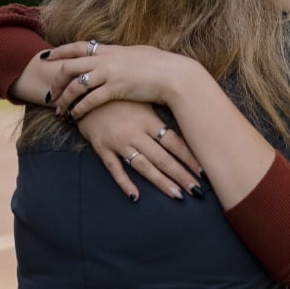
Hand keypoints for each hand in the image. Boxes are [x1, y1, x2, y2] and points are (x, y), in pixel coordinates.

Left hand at [44, 41, 198, 118]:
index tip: (49, 56)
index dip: (61, 51)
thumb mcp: (141, 54)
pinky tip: (75, 116)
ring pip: (75, 85)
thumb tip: (122, 53)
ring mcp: (110, 73)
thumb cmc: (163, 66)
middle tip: (51, 94)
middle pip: (69, 65)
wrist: (175, 75)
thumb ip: (126, 55)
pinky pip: (89, 100)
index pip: (79, 46)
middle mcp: (107, 59)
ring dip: (64, 99)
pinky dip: (79, 109)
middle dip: (56, 81)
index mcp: (112, 49)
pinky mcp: (115, 89)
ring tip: (60, 110)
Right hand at [76, 99, 206, 201]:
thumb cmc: (120, 95)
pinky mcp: (101, 148)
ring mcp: (118, 142)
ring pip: (143, 166)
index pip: (174, 142)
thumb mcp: (143, 101)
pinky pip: (114, 169)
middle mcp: (135, 133)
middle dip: (181, 175)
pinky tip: (135, 196)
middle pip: (162, 158)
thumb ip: (159, 117)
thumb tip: (184, 124)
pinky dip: (124, 183)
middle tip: (197, 190)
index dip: (189, 158)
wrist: (85, 92)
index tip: (204, 171)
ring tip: (177, 195)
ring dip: (161, 182)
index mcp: (149, 120)